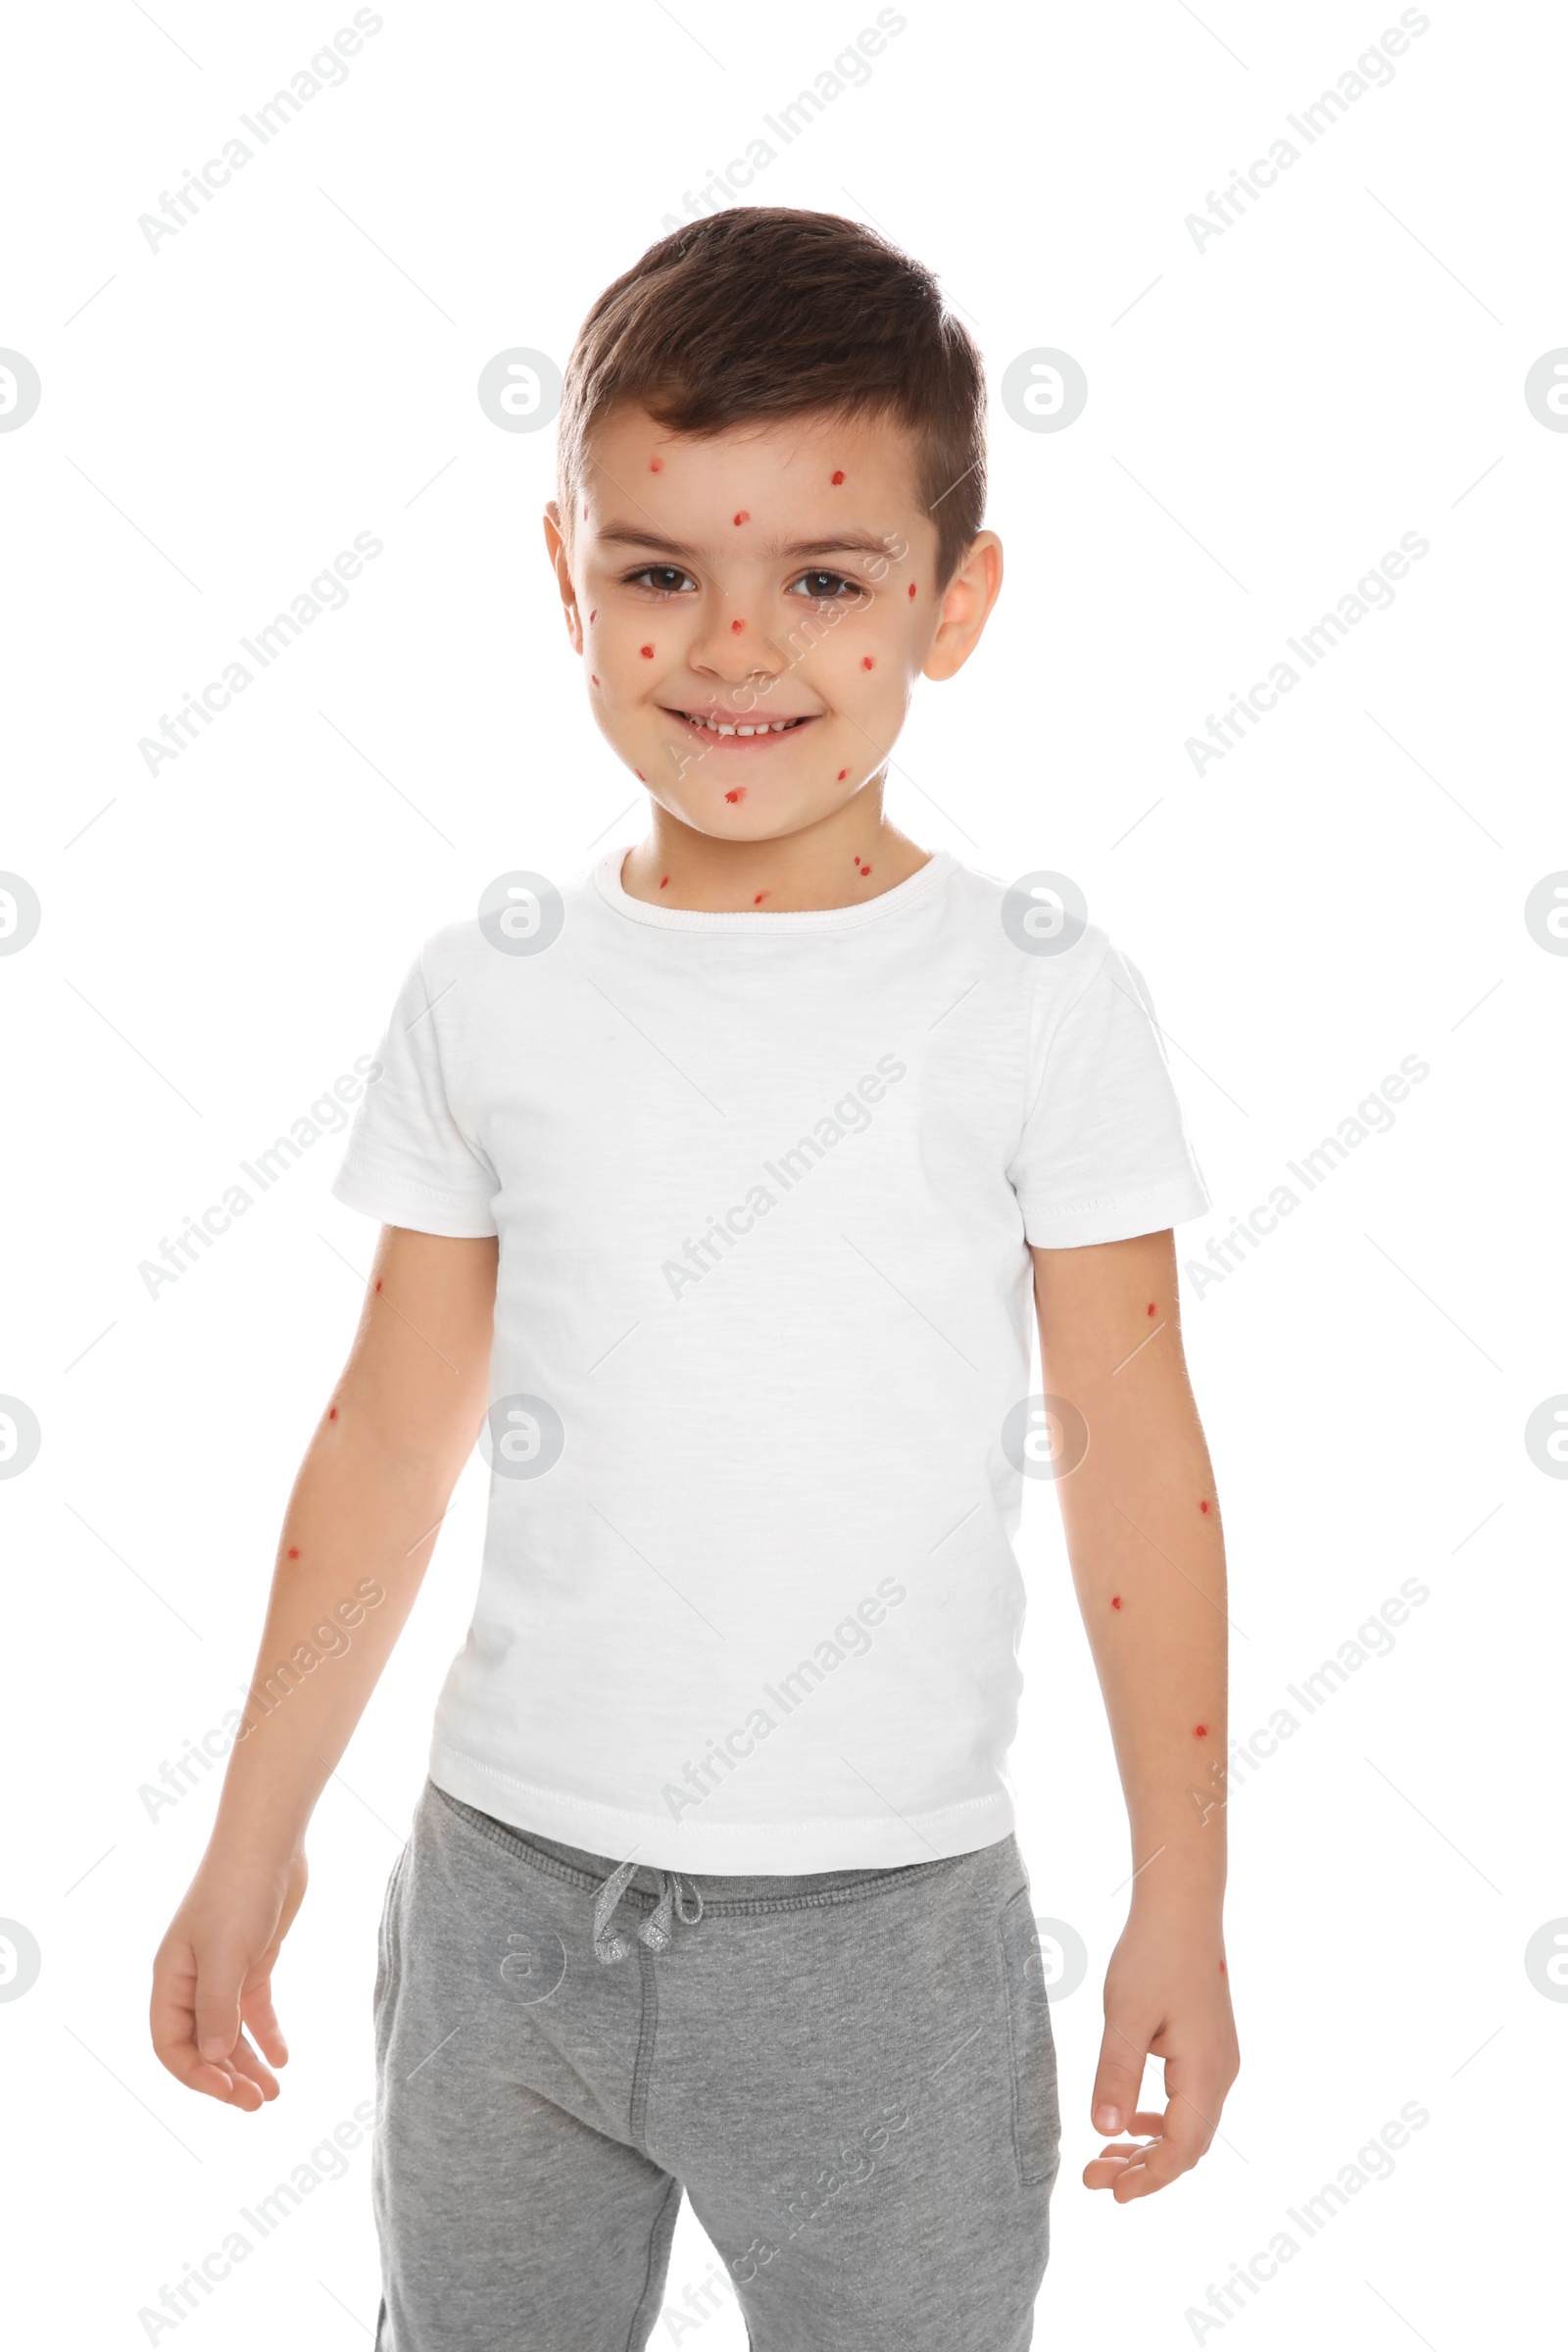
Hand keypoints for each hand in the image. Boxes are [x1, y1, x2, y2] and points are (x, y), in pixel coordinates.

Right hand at [150, 1846, 306, 2108]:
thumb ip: (218, 2008)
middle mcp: (192, 1979)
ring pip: (229, 2031)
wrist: (270, 1842)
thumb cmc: (238, 1891)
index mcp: (171, 1979)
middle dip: (226, 2079)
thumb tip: (212, 2060)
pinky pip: (254, 2009)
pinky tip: (284, 2058)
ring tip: (275, 2094)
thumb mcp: (226, 1953)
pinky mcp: (253, 1959)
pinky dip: (267, 2034)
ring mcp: (223, 1970)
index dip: (196, 2076)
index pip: (171, 2045)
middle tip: (259, 2105)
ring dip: (247, 2063)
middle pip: (201, 2044)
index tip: (231, 2095)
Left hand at [1083, 1909, 1237, 2200]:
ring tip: (1104, 2157)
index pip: (1182, 2149)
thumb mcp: (1126, 2017)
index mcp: (1205, 2073)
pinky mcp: (1209, 2048)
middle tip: (1093, 2178)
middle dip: (1143, 2170)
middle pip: (1187, 2145)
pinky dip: (1159, 2121)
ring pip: (1188, 2125)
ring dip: (1149, 2147)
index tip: (1109, 2193)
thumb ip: (1117, 2075)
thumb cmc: (1153, 1956)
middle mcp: (1221, 2074)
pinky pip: (1189, 2102)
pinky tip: (1130, 2123)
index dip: (1148, 2179)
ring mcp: (1219, 2061)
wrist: (1182, 1910)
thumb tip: (1105, 2131)